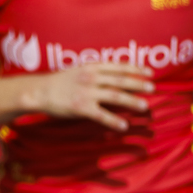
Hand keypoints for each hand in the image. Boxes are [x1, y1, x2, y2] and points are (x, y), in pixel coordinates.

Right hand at [19, 63, 153, 131]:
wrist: (40, 91)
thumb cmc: (61, 82)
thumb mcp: (79, 70)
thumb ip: (97, 71)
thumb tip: (116, 73)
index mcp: (91, 67)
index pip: (118, 66)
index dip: (135, 68)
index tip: (149, 72)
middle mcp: (91, 78)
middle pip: (120, 81)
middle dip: (139, 84)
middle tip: (153, 88)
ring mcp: (87, 93)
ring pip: (115, 96)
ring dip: (132, 101)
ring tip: (145, 106)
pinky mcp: (81, 108)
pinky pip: (101, 115)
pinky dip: (114, 121)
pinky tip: (124, 126)